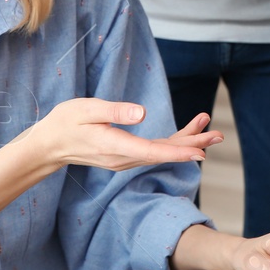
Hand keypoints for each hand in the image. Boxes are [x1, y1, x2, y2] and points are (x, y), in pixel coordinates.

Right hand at [30, 99, 222, 171]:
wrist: (50, 144)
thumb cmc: (65, 122)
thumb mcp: (86, 109)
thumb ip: (114, 111)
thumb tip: (142, 113)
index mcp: (114, 146)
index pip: (151, 151)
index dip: (178, 152)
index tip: (200, 151)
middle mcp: (123, 158)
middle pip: (163, 153)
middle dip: (193, 144)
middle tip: (219, 135)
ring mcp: (125, 160)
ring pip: (161, 153)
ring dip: (187, 142)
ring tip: (212, 131)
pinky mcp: (125, 155)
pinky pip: (154, 151)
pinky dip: (173, 143)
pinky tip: (188, 134)